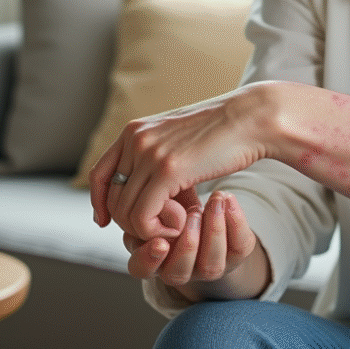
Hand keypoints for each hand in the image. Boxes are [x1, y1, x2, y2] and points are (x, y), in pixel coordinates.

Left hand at [89, 83, 278, 239]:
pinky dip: (158, 231)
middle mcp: (135, 139)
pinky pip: (143, 218)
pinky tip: (182, 222)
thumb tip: (141, 183)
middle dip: (132, 220)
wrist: (250, 117)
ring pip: (125, 212)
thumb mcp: (177, 140)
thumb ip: (155, 156)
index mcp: (134, 130)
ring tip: (178, 221)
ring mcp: (150, 153)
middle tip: (164, 224)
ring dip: (150, 227)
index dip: (100, 202)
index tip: (107, 221)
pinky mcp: (168, 170)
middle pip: (112, 198)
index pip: (99, 174)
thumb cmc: (222, 132)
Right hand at [122, 190, 259, 297]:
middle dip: (187, 244)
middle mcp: (177, 268)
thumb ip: (151, 201)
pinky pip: (239, 246)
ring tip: (215, 201)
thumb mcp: (159, 199)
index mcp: (150, 255)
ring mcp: (207, 266)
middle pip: (177, 273)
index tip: (160, 241)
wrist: (209, 206)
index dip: (149, 258)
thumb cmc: (175, 202)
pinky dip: (235, 221)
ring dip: (213, 232)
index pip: (140, 268)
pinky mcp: (235, 255)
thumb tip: (154, 193)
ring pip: (211, 266)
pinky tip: (228, 199)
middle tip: (193, 213)